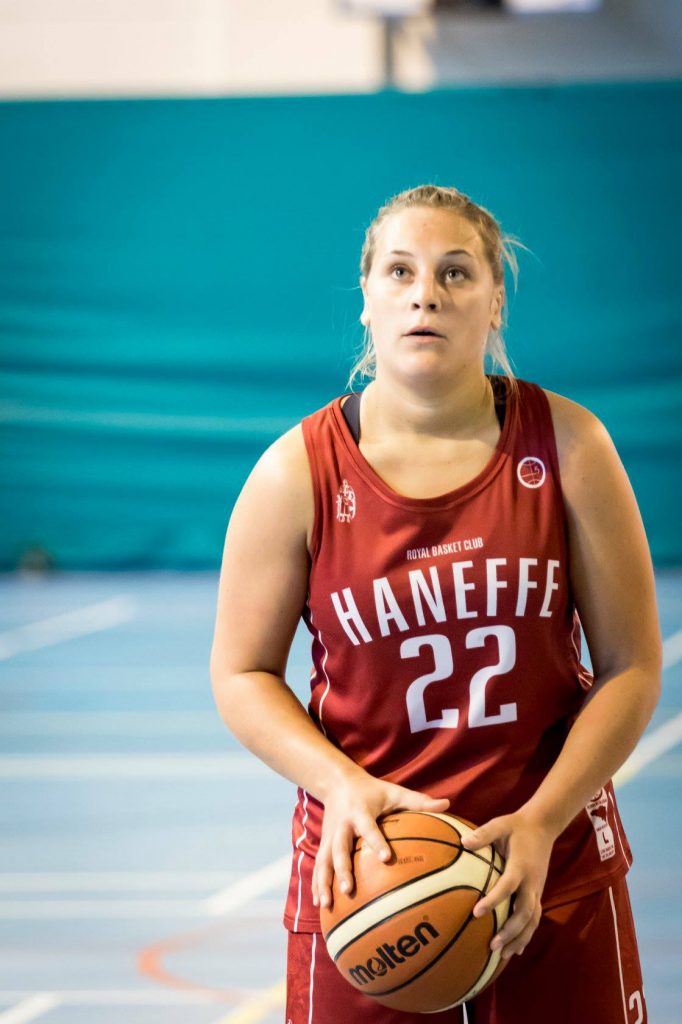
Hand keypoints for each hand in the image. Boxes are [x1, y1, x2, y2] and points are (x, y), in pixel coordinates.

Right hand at [312, 770, 449, 910]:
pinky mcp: (324, 844)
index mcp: (361, 812)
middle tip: (349, 889)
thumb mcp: (394, 792)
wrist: (337, 782)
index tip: (386, 858)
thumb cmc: (373, 791)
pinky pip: (319, 866)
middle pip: (340, 849)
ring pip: (325, 861)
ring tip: (327, 904)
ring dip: (324, 882)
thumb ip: (419, 801)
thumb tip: (447, 805)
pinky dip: (318, 884)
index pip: (369, 828)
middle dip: (342, 869)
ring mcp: (330, 836)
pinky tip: (321, 905)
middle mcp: (343, 826)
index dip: (376, 842)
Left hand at [460, 809, 555, 959]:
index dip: (493, 900)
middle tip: (492, 944)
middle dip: (510, 930)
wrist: (543, 827)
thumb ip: (483, 834)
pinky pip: (534, 918)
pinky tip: (515, 950)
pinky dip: (526, 935)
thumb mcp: (500, 824)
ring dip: (519, 938)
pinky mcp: (537, 893)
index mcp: (521, 866)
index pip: (507, 886)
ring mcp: (537, 889)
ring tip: (503, 955)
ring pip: (532, 920)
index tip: (476, 913)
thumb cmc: (516, 826)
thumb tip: (463, 842)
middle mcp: (532, 882)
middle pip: (524, 912)